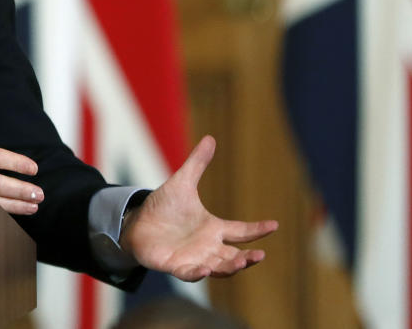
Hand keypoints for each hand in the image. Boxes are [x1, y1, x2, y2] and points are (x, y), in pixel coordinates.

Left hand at [119, 135, 277, 280]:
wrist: (137, 222)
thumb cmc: (163, 206)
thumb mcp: (182, 182)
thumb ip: (197, 163)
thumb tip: (210, 138)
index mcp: (213, 228)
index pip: (241, 231)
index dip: (257, 229)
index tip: (274, 225)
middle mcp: (208, 246)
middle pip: (234, 256)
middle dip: (248, 258)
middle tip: (260, 255)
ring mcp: (193, 258)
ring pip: (218, 268)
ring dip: (230, 267)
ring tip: (242, 262)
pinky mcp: (175, 265)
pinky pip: (189, 273)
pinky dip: (197, 273)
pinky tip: (205, 268)